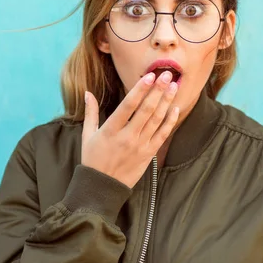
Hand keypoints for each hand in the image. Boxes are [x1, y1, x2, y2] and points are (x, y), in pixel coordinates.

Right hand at [81, 71, 179, 187]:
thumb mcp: (87, 135)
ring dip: (166, 101)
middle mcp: (127, 137)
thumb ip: (90, 113)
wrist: (102, 187)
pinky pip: (162, 135)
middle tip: (167, 74)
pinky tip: (174, 108)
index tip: (149, 76)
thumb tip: (87, 93)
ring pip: (157, 120)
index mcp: (110, 130)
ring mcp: (140, 146)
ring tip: (174, 86)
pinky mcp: (148, 154)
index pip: (128, 106)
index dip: (140, 90)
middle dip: (158, 90)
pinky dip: (170, 121)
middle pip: (146, 110)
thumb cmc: (93, 159)